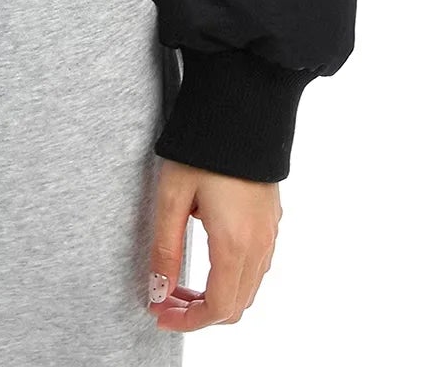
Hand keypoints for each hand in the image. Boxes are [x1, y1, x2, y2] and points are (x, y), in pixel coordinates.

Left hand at [147, 157, 281, 330]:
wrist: (241, 106)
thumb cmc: (203, 147)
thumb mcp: (172, 195)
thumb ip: (164, 247)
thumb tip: (158, 291)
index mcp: (234, 244)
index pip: (217, 308)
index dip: (187, 321)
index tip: (159, 314)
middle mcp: (259, 244)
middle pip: (235, 305)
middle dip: (198, 313)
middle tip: (164, 299)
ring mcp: (270, 232)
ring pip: (247, 288)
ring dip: (215, 295)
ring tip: (178, 281)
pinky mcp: (271, 218)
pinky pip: (256, 266)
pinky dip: (231, 277)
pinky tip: (204, 258)